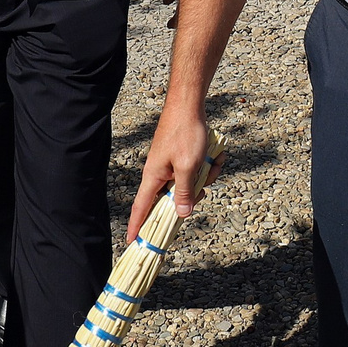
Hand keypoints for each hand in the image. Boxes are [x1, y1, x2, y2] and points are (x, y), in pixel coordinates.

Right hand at [127, 102, 214, 231]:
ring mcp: (172, 165)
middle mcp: (160, 173)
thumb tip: (181, 214)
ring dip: (206, 176)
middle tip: (203, 187)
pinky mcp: (182, 157)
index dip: (137, 226)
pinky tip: (214, 154)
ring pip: (190, 184)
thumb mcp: (188, 167)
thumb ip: (184, 192)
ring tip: (212, 161)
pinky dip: (208, 164)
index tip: (132, 242)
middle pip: (174, 198)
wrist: (189, 104)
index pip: (141, 208)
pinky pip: (197, 170)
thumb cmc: (185, 133)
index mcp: (154, 177)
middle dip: (193, 194)